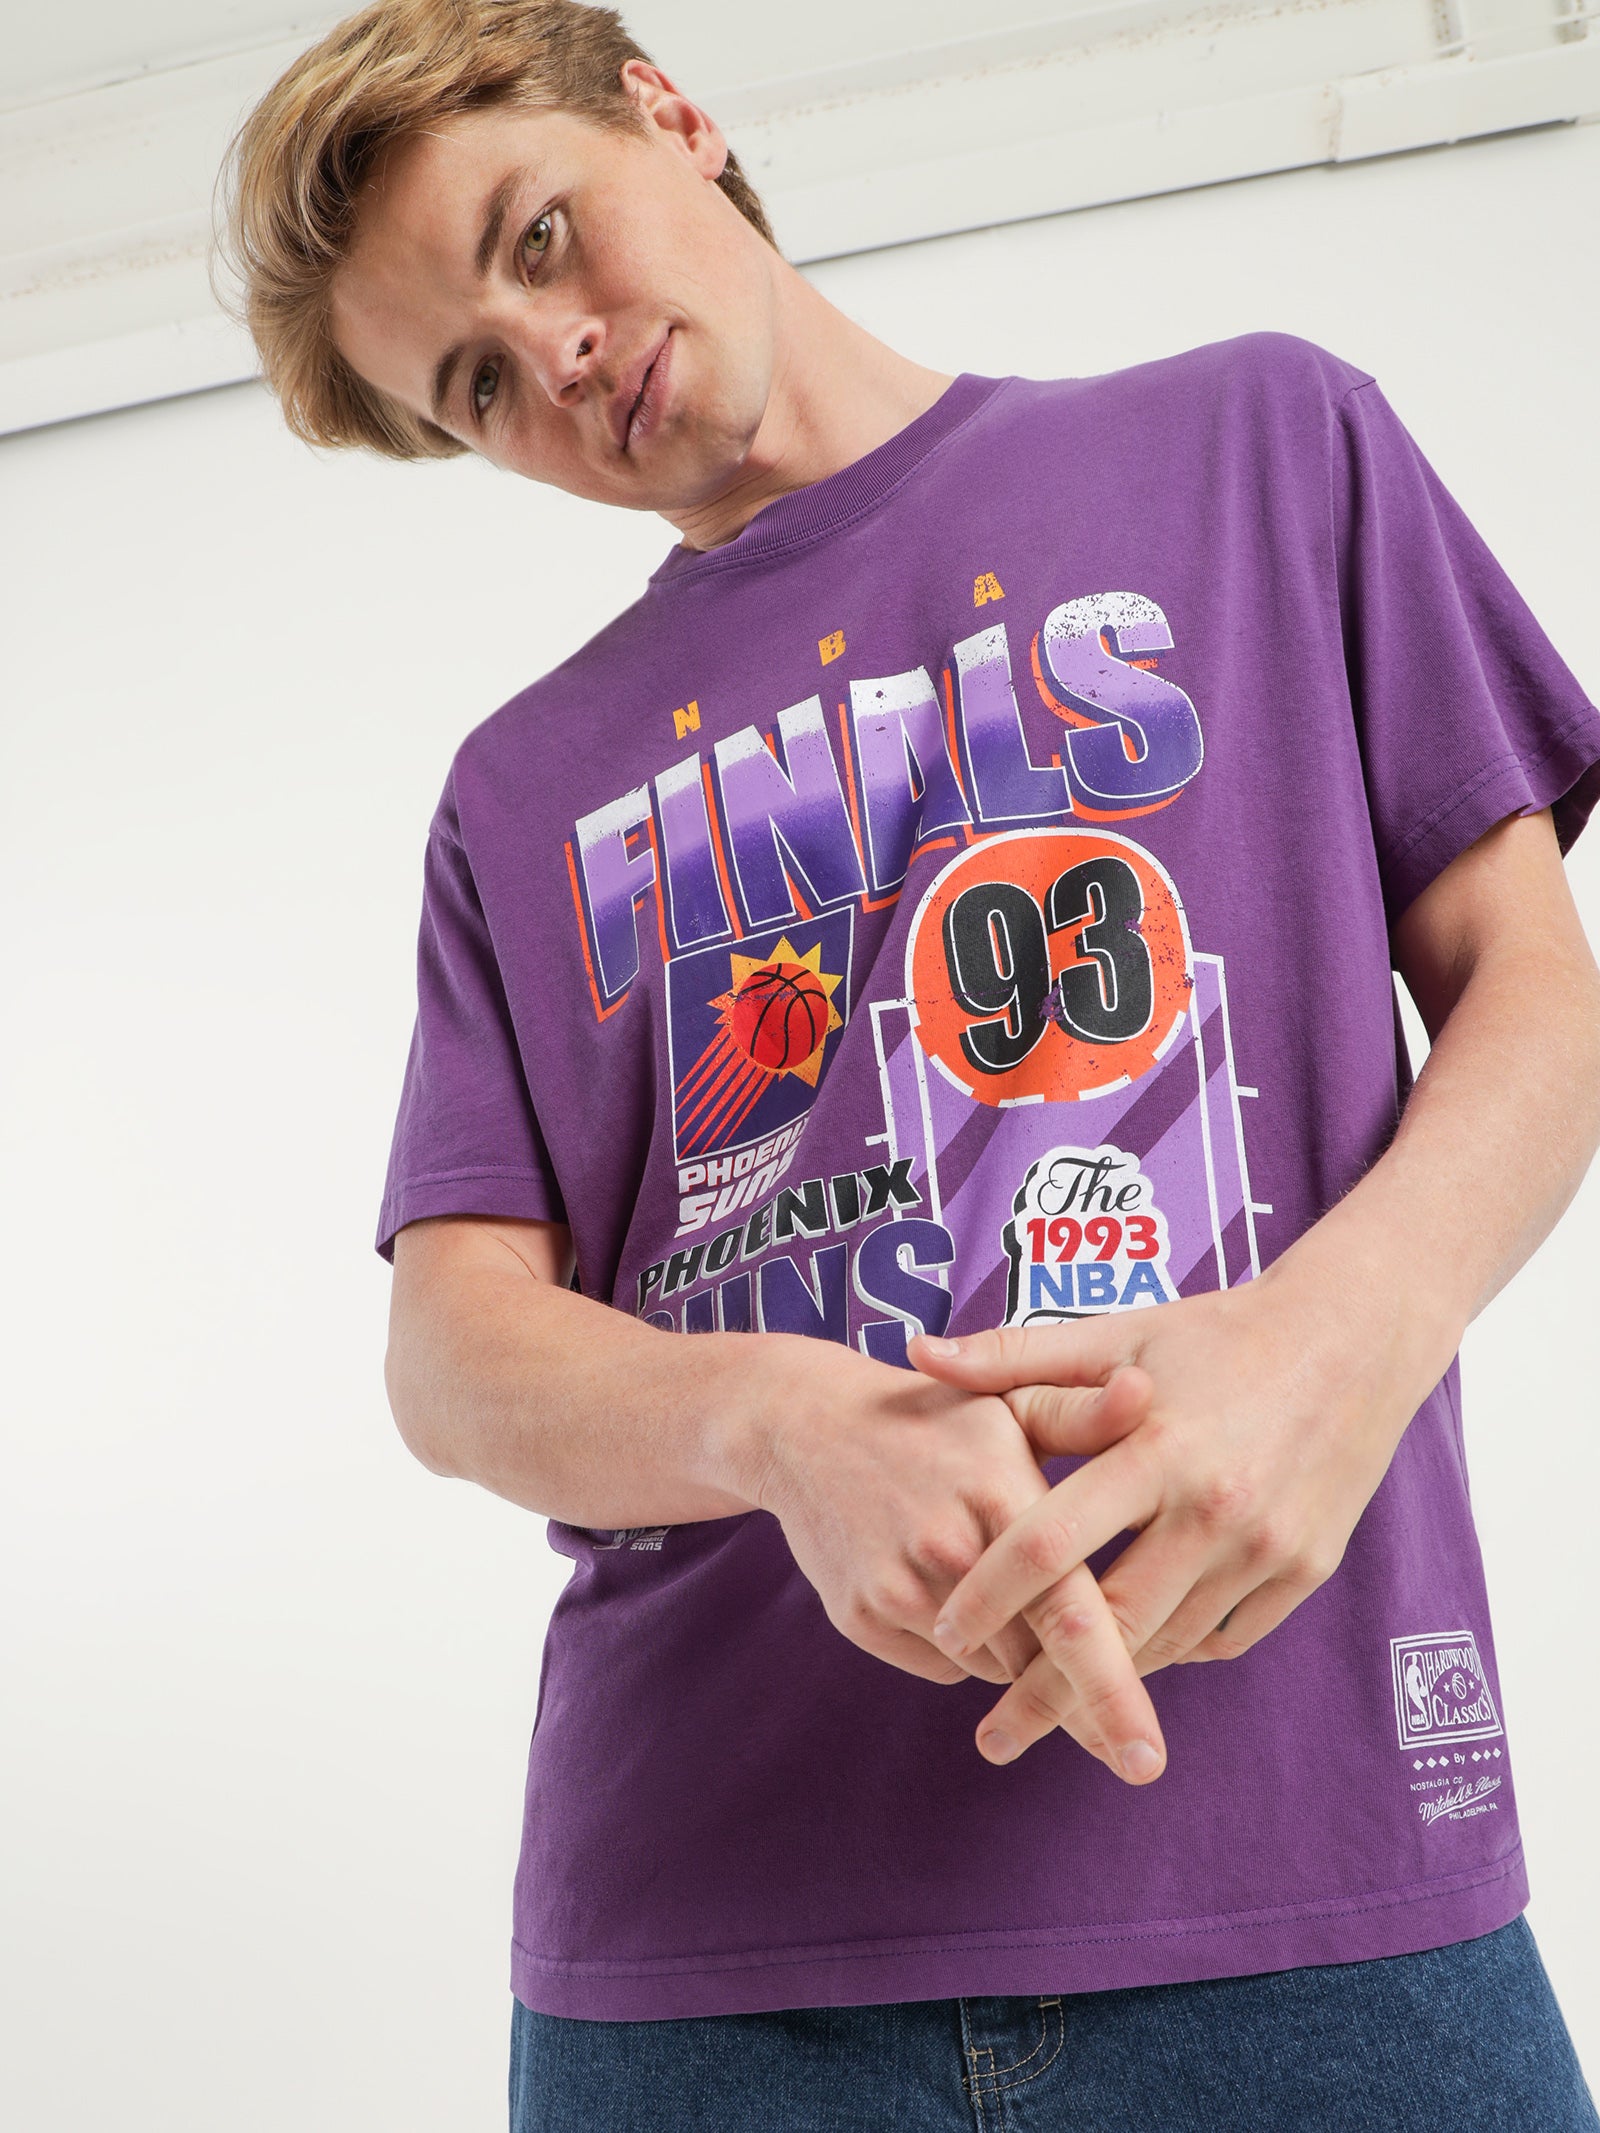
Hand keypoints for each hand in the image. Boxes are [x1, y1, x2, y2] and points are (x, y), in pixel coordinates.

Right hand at [742, 1331, 1161, 1762]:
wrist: (806, 1424)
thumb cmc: (935, 1419)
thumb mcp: (1008, 1402)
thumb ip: (1083, 1413)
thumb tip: (1147, 1392)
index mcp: (1002, 1493)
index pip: (1072, 1613)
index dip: (1113, 1692)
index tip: (1148, 1761)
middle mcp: (949, 1547)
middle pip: (1037, 1659)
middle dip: (1085, 1700)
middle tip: (1136, 1753)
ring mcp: (897, 1586)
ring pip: (993, 1668)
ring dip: (1021, 1658)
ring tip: (1014, 1602)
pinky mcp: (860, 1615)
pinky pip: (943, 1667)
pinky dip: (965, 1651)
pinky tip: (954, 1597)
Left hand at [908, 1274, 1417, 1771]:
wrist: (1353, 1337)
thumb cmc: (1214, 1332)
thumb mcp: (1114, 1334)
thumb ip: (1010, 1356)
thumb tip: (916, 1353)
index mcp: (1154, 1448)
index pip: (1047, 1543)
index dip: (988, 1596)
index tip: (944, 1634)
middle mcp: (1213, 1508)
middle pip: (1109, 1625)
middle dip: (1044, 1691)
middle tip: (991, 1736)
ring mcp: (1266, 1548)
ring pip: (1168, 1644)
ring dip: (1108, 1683)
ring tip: (1050, 1714)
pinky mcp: (1306, 1572)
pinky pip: (1222, 1638)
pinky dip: (1172, 1652)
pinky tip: (1131, 1659)